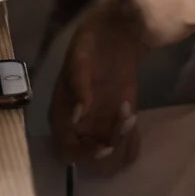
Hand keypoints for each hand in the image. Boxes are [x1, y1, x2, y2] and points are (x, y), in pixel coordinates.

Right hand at [51, 0, 144, 172]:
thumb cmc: (92, 42)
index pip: (67, 151)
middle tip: (124, 121)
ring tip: (129, 114)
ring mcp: (99, 127)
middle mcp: (78, 128)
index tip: (105, 146)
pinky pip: (126, 150)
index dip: (84, 155)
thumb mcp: (81, 56)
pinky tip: (133, 118)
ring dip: (123, 145)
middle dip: (110, 149)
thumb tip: (78, 115)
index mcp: (61, 115)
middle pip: (92, 162)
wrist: (115, 33)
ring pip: (111, 159)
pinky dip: (133, 143)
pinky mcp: (117, 124)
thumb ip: (78, 84)